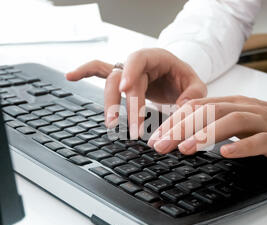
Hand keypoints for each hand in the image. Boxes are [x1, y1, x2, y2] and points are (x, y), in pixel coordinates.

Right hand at [65, 48, 206, 138]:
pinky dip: (84, 73)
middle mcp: (137, 62)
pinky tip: (70, 77)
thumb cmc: (184, 80)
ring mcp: (126, 70)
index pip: (139, 60)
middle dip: (122, 102)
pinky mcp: (119, 80)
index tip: (126, 90)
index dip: (130, 73)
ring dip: (108, 103)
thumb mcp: (196, 87)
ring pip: (109, 82)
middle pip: (121, 77)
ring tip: (111, 124)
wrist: (177, 78)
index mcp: (156, 57)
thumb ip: (192, 97)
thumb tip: (182, 110)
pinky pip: (98, 72)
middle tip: (125, 126)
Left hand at [147, 96, 266, 164]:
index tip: (155, 137)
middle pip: (210, 112)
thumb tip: (181, 133)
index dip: (174, 121)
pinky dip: (242, 146)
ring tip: (187, 148)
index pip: (198, 107)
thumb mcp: (240, 120)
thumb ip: (215, 122)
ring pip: (232, 121)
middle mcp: (246, 108)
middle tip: (161, 145)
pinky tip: (225, 154)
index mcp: (233, 103)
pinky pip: (260, 141)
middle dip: (182, 128)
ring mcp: (263, 122)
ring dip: (207, 134)